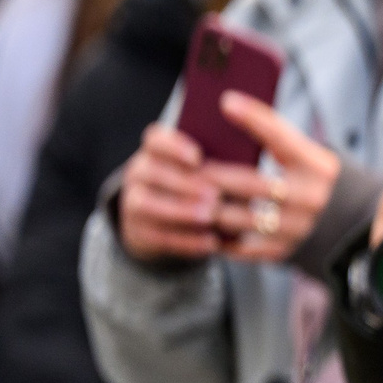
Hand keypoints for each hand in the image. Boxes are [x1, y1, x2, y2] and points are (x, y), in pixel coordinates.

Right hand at [119, 125, 221, 260]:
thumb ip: (221, 159)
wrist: (167, 220)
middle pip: (154, 172)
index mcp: (156, 150)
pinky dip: (186, 240)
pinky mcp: (139, 232)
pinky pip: (158, 236)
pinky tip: (211, 242)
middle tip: (216, 194)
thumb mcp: (207, 167)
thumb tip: (249, 153)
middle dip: (187, 183)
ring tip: (212, 216)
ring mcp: (133, 203)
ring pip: (147, 204)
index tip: (198, 158)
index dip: (174, 146)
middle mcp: (139, 172)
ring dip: (182, 210)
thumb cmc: (200, 184)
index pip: (155, 139)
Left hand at [203, 95, 340, 261]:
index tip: (226, 102)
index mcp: (316, 167)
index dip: (254, 118)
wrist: (346, 227)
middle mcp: (309, 198)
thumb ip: (276, 137)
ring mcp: (296, 228)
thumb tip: (229, 105)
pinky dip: (217, 235)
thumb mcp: (308, 156)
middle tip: (186, 166)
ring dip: (208, 206)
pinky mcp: (282, 251)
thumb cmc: (313, 181)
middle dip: (213, 175)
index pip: (282, 137)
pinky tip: (202, 223)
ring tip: (187, 195)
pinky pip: (239, 245)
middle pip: (249, 183)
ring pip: (238, 217)